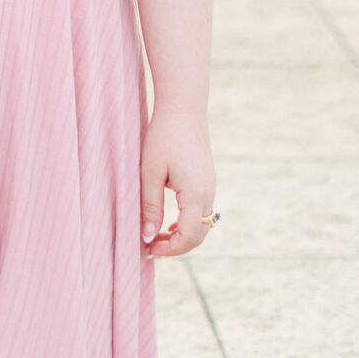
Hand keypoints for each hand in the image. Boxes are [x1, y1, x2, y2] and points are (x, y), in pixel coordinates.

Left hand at [140, 105, 216, 258]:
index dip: (169, 249)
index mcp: (195, 194)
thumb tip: (148, 236)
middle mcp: (208, 193)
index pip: (188, 237)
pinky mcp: (208, 179)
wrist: (184, 107)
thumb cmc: (163, 136)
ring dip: (183, 235)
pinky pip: (202, 211)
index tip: (148, 249)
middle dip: (176, 246)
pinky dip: (188, 222)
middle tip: (151, 247)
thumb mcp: (150, 172)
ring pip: (202, 225)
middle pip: (199, 235)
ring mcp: (211, 186)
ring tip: (158, 236)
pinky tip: (170, 221)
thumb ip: (150, 206)